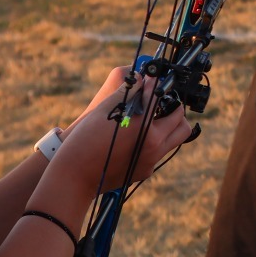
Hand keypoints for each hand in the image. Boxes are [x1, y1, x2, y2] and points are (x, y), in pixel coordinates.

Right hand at [50, 68, 195, 199]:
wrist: (75, 176)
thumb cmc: (85, 140)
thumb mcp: (105, 109)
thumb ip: (127, 92)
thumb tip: (141, 80)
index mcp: (143, 125)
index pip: (159, 97)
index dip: (155, 84)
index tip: (153, 80)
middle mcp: (153, 143)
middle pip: (180, 118)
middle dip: (172, 105)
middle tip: (161, 100)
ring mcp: (152, 159)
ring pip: (177, 137)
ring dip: (171, 124)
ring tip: (156, 117)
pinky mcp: (146, 170)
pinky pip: (161, 152)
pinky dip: (156, 141)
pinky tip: (139, 136)